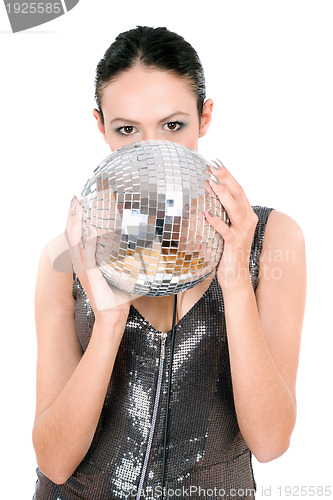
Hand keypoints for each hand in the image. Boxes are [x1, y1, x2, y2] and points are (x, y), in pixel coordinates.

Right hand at [65, 196, 134, 322]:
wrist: (114, 315)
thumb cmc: (118, 296)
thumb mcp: (124, 273)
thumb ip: (133, 260)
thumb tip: (152, 247)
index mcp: (85, 263)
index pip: (76, 237)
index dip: (75, 220)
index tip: (79, 204)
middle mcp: (81, 264)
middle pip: (71, 235)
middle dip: (72, 215)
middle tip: (75, 198)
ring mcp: (84, 270)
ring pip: (75, 242)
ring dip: (76, 223)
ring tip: (78, 207)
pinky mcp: (91, 276)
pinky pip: (89, 256)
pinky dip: (90, 242)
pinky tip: (93, 230)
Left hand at [204, 163, 257, 289]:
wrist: (236, 275)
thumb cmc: (228, 251)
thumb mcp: (227, 228)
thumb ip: (223, 214)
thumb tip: (206, 199)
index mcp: (247, 214)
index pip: (238, 190)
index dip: (228, 175)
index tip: (216, 162)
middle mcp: (248, 220)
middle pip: (237, 194)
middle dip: (225, 178)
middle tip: (213, 165)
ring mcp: (243, 232)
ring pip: (233, 208)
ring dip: (222, 194)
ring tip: (211, 182)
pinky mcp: (235, 244)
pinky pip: (225, 230)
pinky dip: (216, 221)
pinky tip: (206, 213)